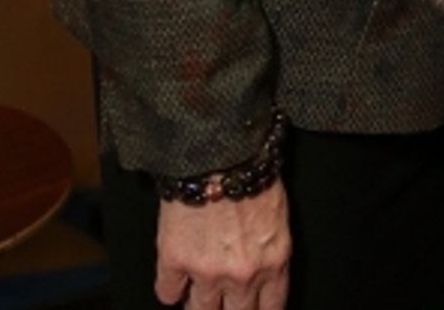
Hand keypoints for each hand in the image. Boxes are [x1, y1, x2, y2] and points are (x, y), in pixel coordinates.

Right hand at [154, 182, 289, 308]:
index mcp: (274, 261)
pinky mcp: (175, 260)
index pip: (271, 308)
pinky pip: (167, 293)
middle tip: (221, 299)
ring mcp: (207, 272)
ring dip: (197, 302)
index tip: (251, 307)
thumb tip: (260, 271)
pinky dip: (169, 286)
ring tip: (196, 290)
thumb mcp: (277, 215)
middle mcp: (242, 275)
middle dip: (228, 309)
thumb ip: (269, 250)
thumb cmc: (253, 171)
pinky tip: (175, 275)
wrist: (220, 149)